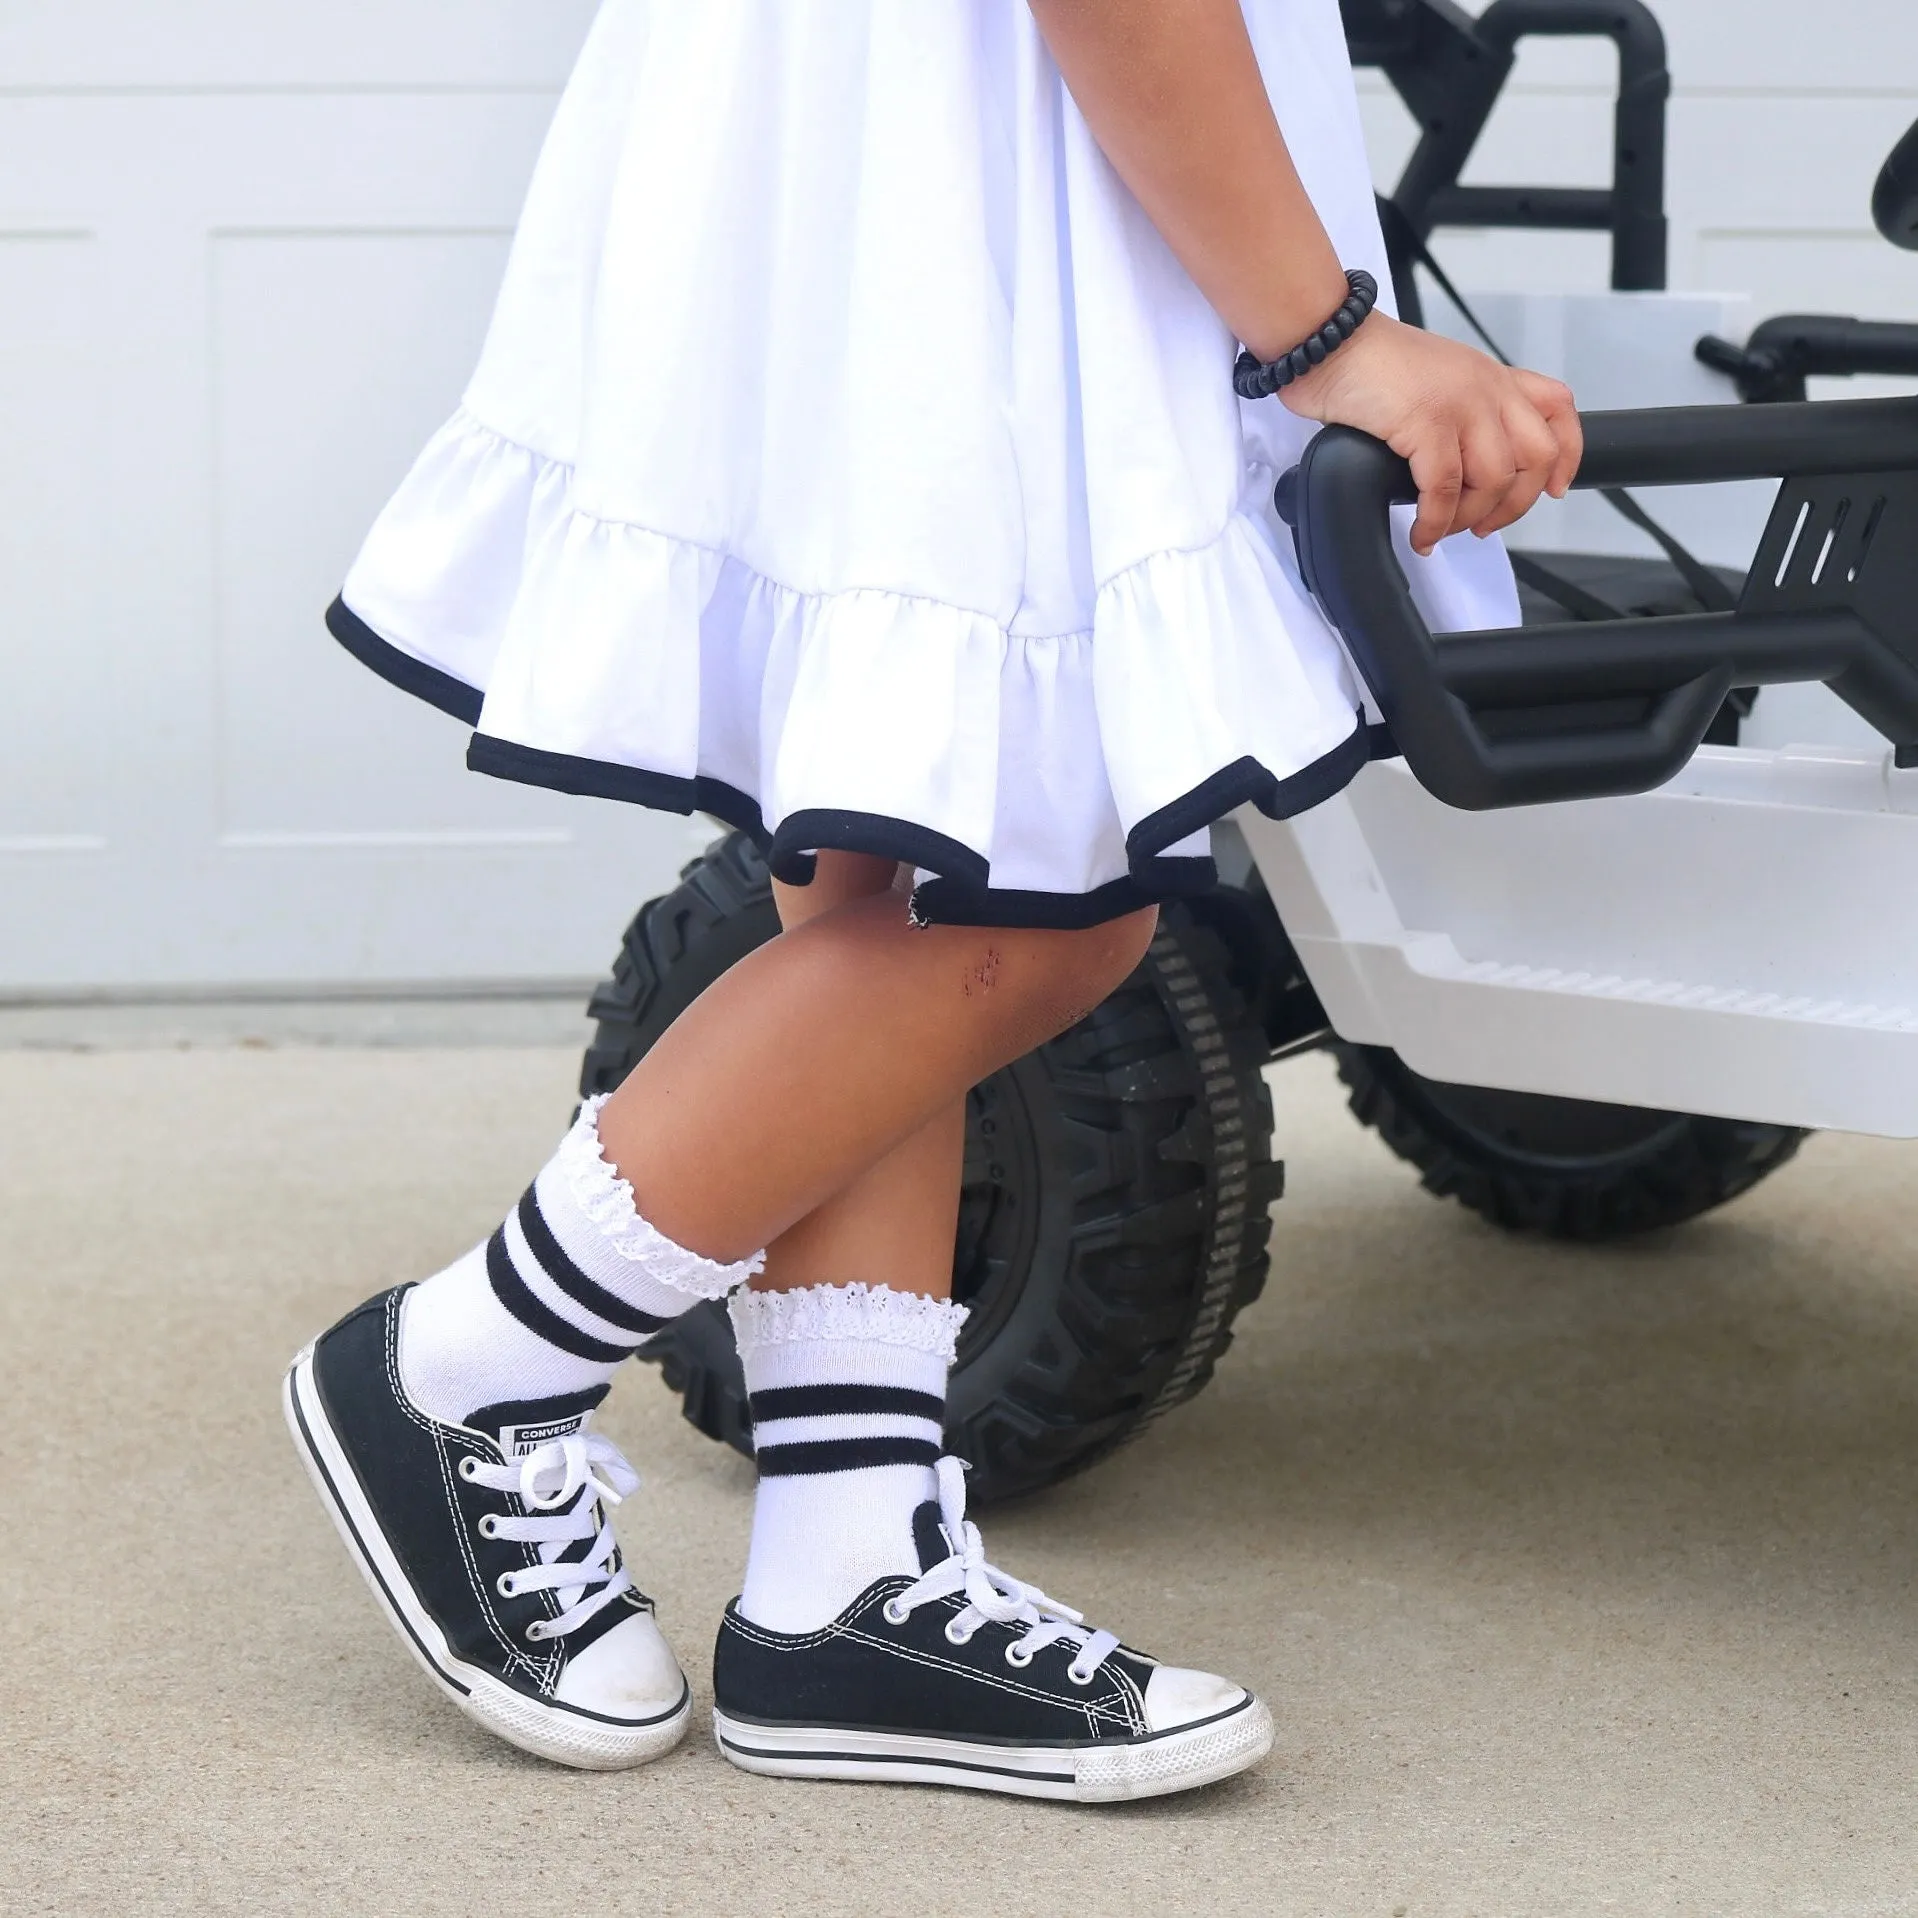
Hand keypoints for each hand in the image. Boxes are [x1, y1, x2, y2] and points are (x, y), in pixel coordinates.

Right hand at [1281, 313, 1581, 556]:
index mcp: (1490, 375)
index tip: (1554, 487)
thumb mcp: (1432, 377)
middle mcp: (1485, 386)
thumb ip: (1458, 409)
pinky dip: (1434, 522)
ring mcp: (1460, 402)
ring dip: (1469, 518)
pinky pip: (1444, 490)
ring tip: (1441, 529)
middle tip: (1484, 524)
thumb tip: (1460, 466)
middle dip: (1515, 504)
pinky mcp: (1426, 422)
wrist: (1328, 339)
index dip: (1567, 455)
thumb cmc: (1364, 362)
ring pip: (1495, 480)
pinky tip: (1421, 532)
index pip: (1557, 407)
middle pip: (1536, 456)